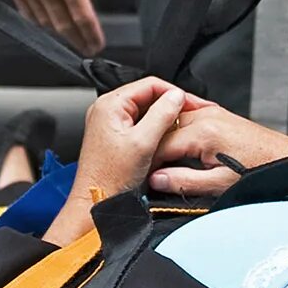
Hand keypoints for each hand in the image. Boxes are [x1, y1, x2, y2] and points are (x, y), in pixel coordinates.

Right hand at [0, 0, 105, 55]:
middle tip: (86, 47)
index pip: (82, 16)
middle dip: (78, 40)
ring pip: (45, 22)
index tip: (97, 44)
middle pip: (64, 26)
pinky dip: (40, 21)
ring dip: (59, 32)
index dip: (91, 34)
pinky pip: (28, 13)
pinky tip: (48, 21)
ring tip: (70, 34)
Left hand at [47, 79, 189, 242]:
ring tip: (180, 128)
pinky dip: (155, 129)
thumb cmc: (110, 178)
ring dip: (164, 118)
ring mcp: (110, 124)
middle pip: (148, 96)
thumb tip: (177, 96)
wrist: (95, 203)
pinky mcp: (115, 137)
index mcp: (110, 105)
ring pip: (146, 111)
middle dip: (171, 105)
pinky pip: (140, 124)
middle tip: (191, 115)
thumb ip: (162, 115)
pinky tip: (165, 139)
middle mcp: (107, 110)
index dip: (175, 93)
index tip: (192, 103)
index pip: (150, 84)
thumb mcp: (143, 142)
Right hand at [147, 94, 287, 195]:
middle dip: (152, 150)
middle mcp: (206, 116)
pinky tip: (179, 153)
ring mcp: (213, 114)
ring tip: (159, 164)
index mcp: (203, 132)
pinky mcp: (219, 116)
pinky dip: (179, 136)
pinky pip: (188, 121)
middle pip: (163, 129)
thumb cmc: (262, 170)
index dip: (146, 163)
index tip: (140, 178)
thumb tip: (156, 180)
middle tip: (145, 172)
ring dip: (164, 141)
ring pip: (174, 123)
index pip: (159, 145)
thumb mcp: (220, 184)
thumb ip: (184, 182)